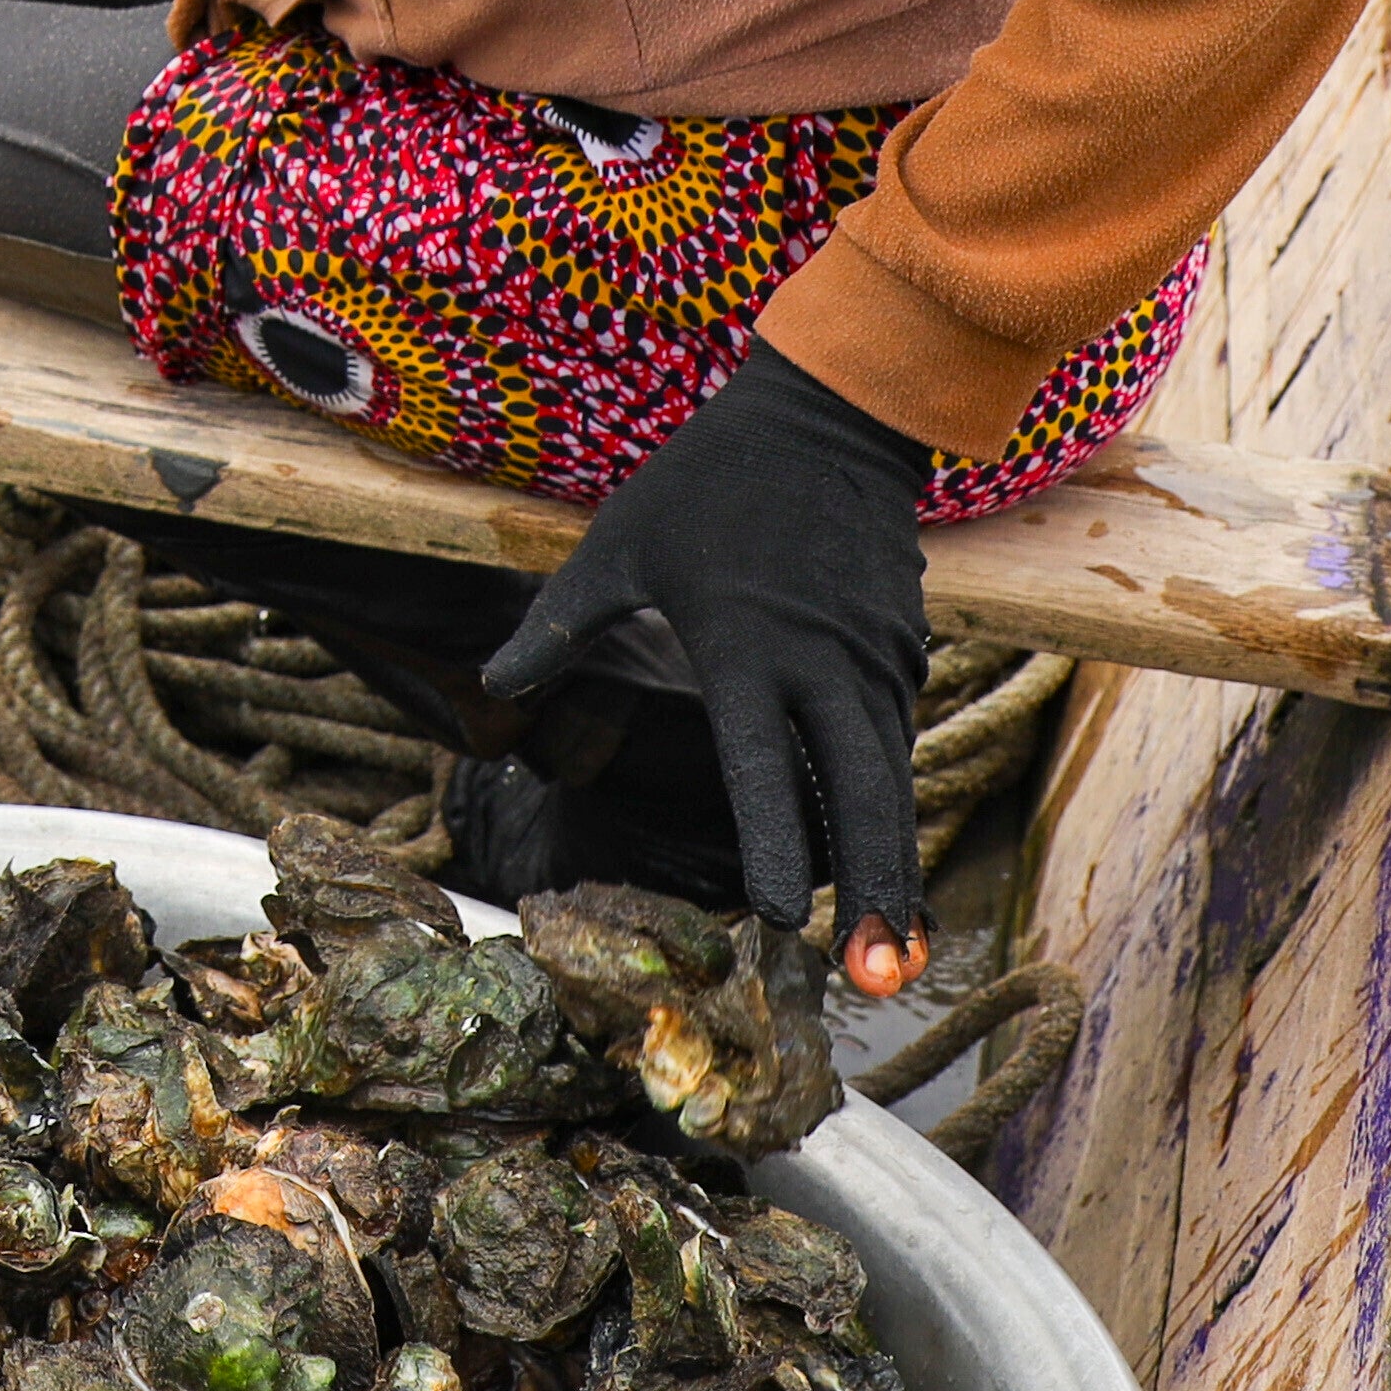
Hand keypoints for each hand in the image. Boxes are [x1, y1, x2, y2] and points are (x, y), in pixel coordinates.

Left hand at [480, 342, 939, 989]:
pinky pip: (897, 740)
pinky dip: (896, 806)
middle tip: (885, 978)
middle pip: (862, 792)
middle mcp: (821, 661)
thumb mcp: (616, 546)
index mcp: (743, 644)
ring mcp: (873, 656)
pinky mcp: (904, 648)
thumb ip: (556, 627)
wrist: (829, 413)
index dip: (778, 842)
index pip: (764, 762)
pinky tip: (895, 871)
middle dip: (879, 887)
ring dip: (899, 865)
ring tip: (904, 955)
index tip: (783, 918)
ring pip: (893, 779)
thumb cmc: (705, 483)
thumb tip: (486, 691)